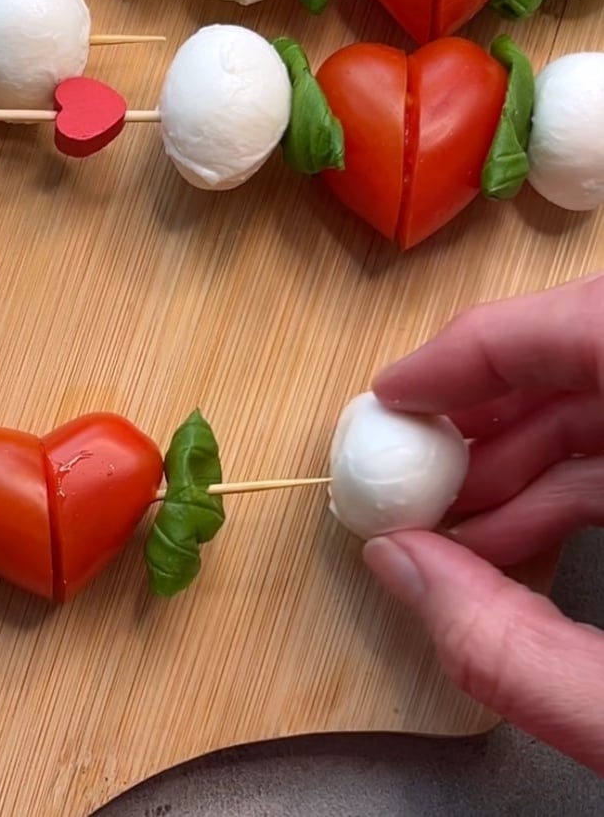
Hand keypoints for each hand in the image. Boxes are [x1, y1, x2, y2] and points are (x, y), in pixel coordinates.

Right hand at [363, 272, 603, 772]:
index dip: (474, 350)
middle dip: (479, 410)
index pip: (586, 327)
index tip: (393, 392)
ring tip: (440, 516)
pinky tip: (501, 535)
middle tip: (407, 464)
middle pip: (583, 352)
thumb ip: (511, 649)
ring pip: (603, 397)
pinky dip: (559, 481)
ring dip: (512, 452)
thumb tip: (394, 564)